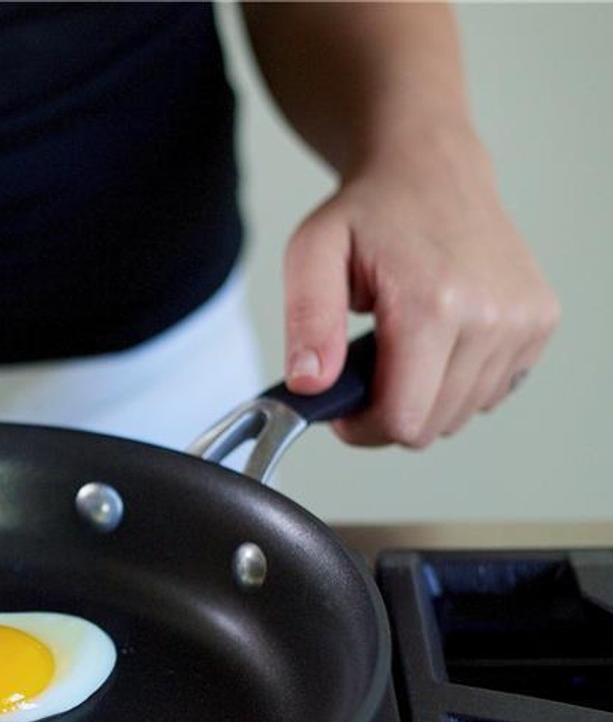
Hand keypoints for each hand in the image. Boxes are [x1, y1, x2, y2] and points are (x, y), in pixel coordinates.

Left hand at [281, 125, 559, 447]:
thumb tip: (311, 385)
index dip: (362, 428)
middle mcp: (493, 316)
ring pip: (462, 415)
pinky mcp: (540, 322)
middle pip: (431, 426)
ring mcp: (524, 321)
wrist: (430, 168)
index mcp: (434, 304)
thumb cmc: (369, 212)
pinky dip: (457, 381)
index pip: (403, 420)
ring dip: (423, 396)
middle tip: (363, 369)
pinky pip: (490, 392)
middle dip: (388, 413)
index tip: (342, 406)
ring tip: (399, 344)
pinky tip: (436, 341)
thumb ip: (306, 323)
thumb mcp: (312, 256)